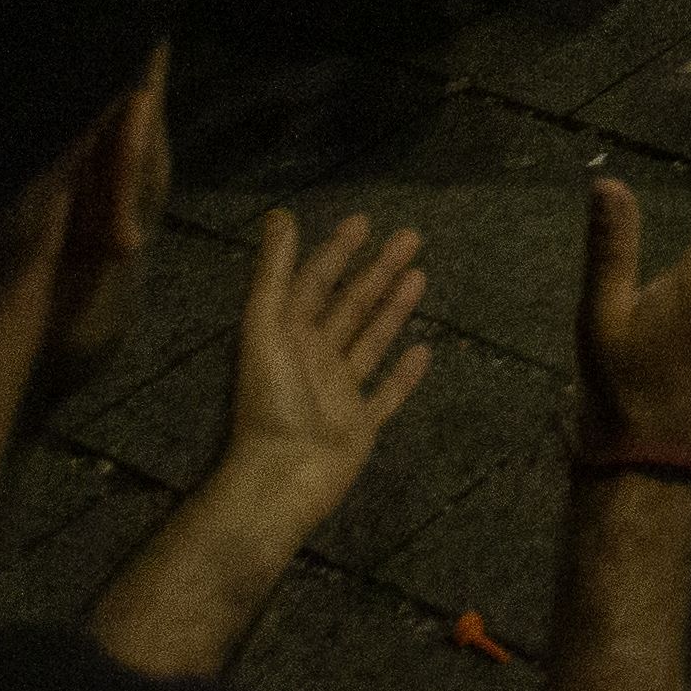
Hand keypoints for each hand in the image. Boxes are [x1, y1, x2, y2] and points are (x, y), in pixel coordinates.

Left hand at [201, 209, 432, 538]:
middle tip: (412, 237)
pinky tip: (424, 350)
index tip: (364, 221)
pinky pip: (387, 393)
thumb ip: (274, 273)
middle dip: (378, 270)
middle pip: (350, 304)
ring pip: (371, 340)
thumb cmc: (272, 400)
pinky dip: (404, 374)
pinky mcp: (361, 423)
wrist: (283, 476)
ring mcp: (340, 391)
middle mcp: (314, 357)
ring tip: (421, 276)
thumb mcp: (266, 327)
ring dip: (394, 308)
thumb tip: (279, 214)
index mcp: (288, 334)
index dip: (337, 251)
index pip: (315, 282)